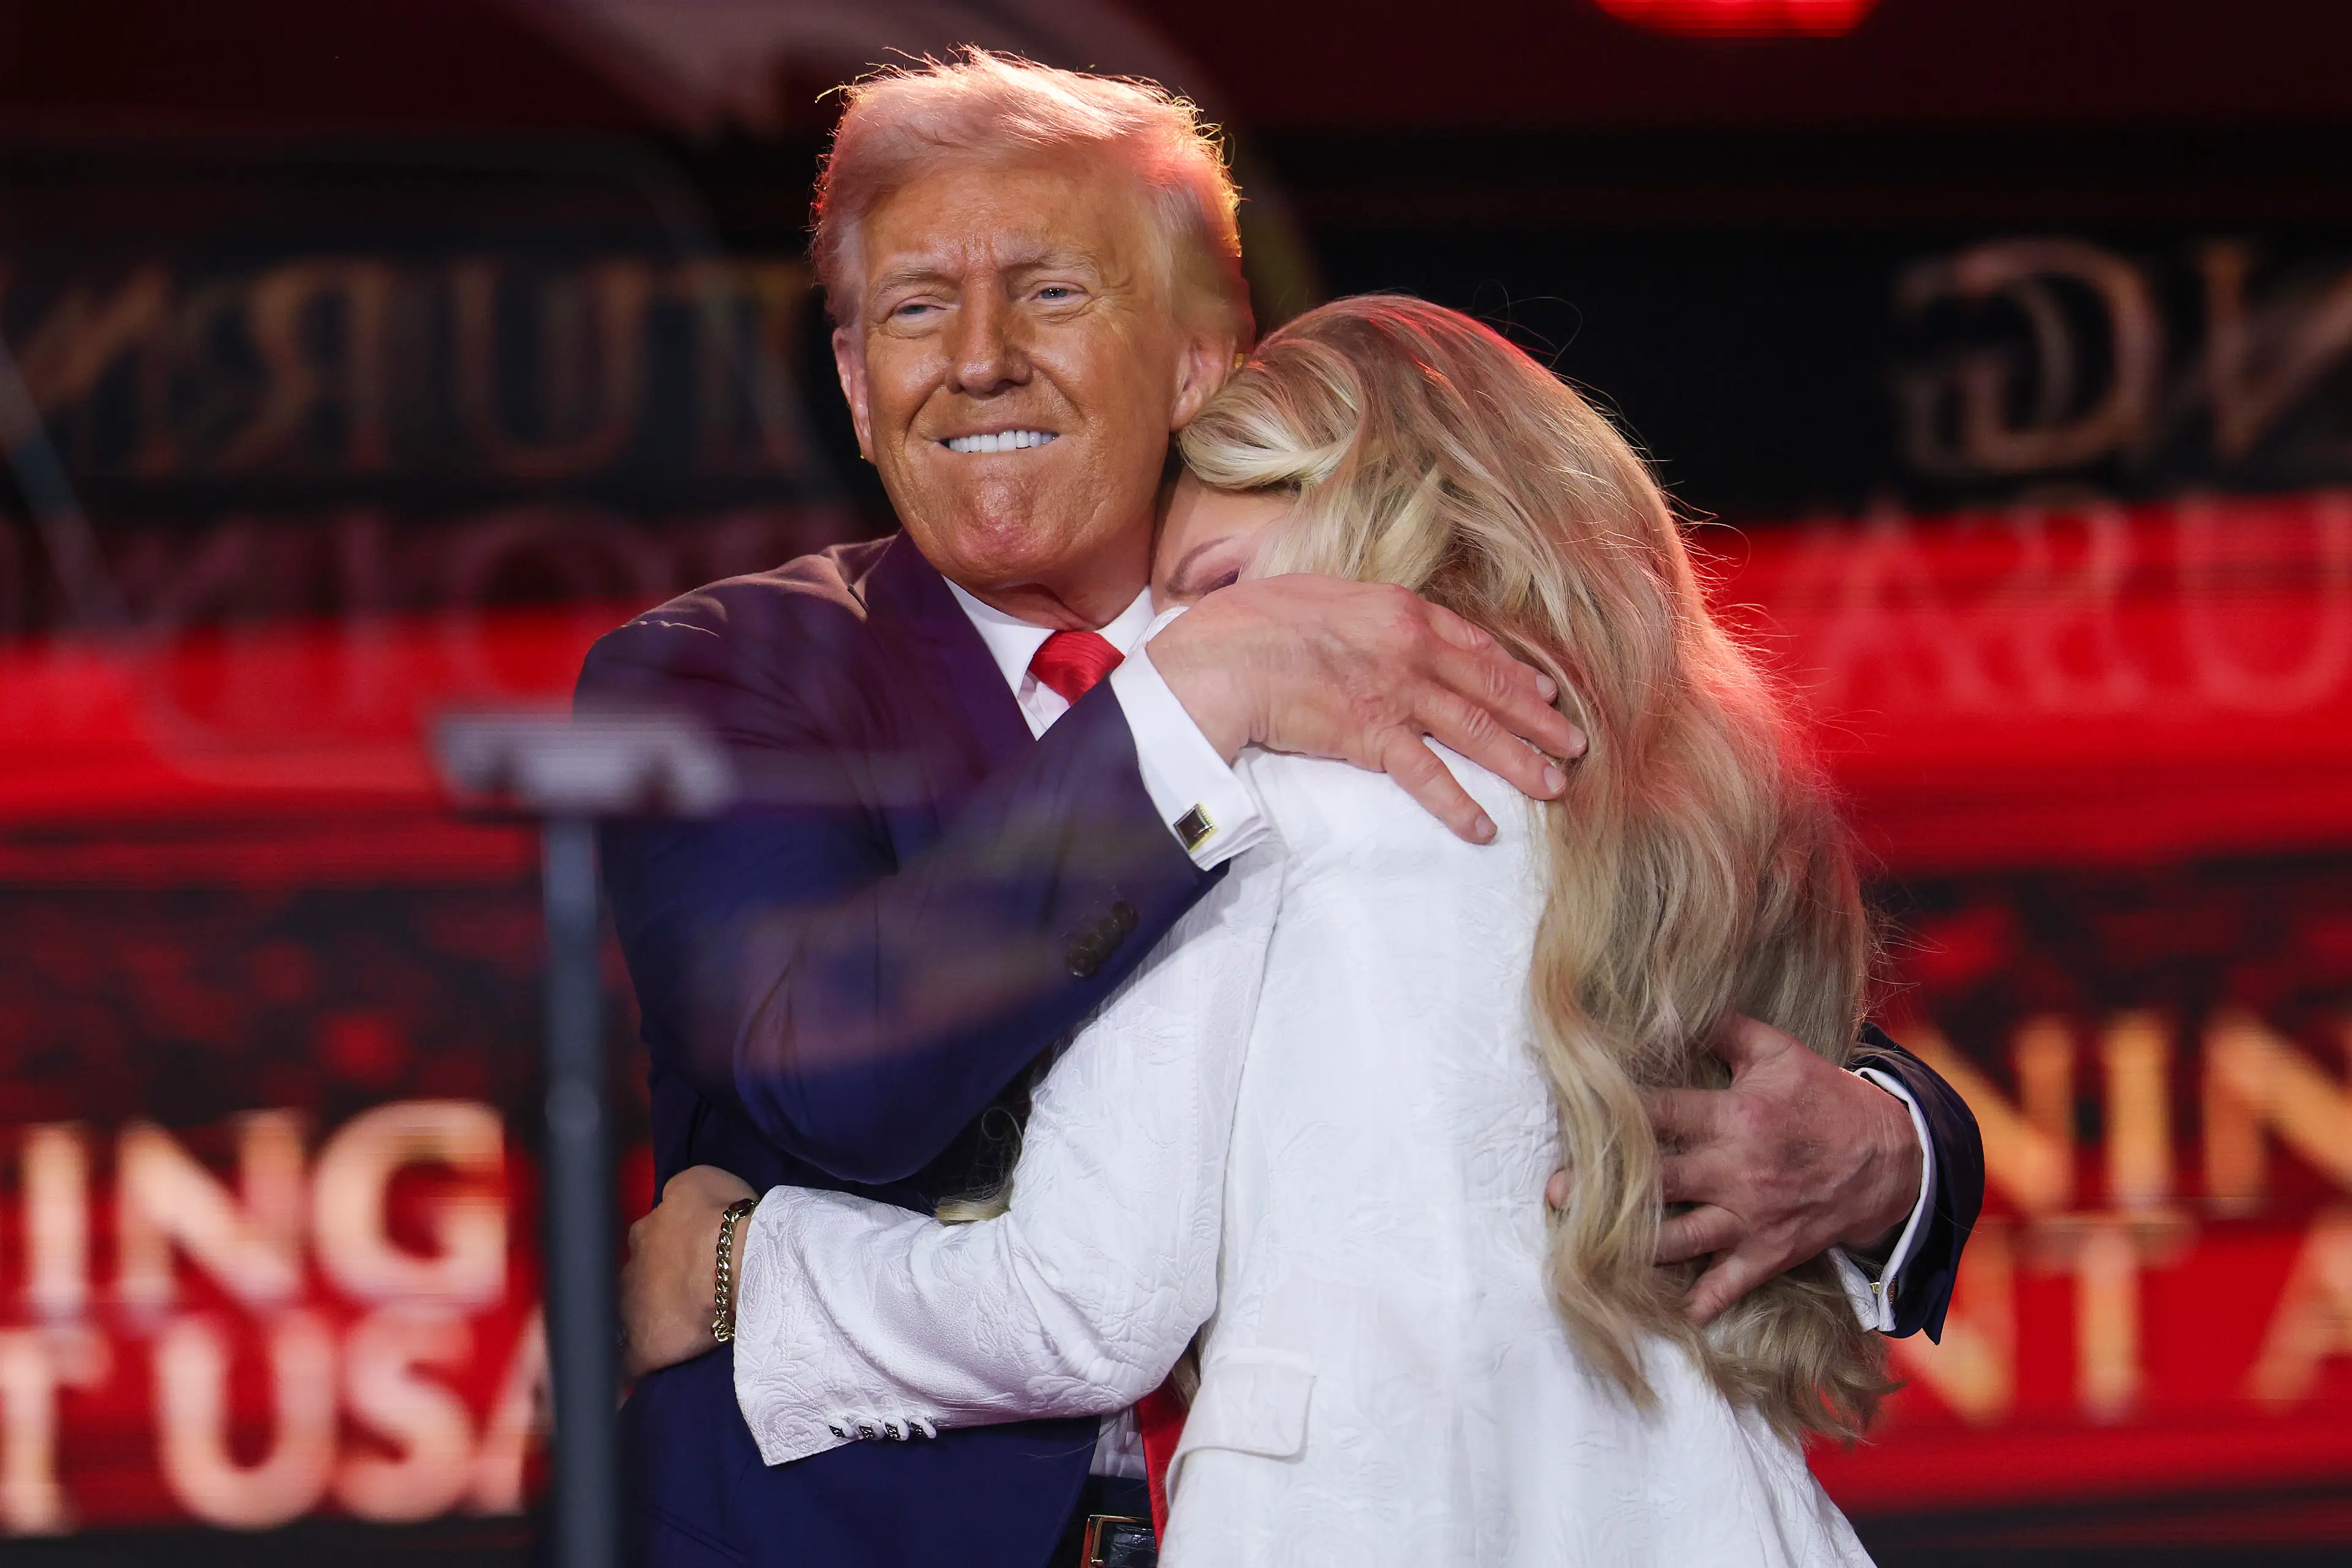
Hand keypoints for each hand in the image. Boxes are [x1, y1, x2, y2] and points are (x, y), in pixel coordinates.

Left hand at [620, 1165, 758, 1378]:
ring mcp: (632, 1308)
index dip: (669, 1249)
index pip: (649, 1238)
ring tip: (667, 1331)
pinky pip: (631, 1362)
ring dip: (644, 1320)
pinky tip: (639, 1373)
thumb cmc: (723, 1217)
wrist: (729, 1259)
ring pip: (630, 1315)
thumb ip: (681, 1193)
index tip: (687, 1258)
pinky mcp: (641, 1347)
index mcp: (647, 1229)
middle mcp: (631, 1265)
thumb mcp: (701, 1179)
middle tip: (683, 1294)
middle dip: (653, 1285)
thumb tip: (677, 1201)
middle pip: (637, 1276)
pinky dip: (634, 1367)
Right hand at [1146, 575, 1585, 843]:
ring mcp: (1398, 695)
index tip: (1539, 689)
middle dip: (1536, 718)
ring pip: (1476, 730)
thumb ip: (1354, 611)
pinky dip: (1459, 804)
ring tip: (1554, 786)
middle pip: (1490, 687)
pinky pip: (1429, 777)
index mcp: (1399, 609)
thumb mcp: (1312, 593)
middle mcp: (1412, 649)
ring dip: (1520, 760)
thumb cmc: (1251, 621)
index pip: (1472, 642)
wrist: (1224, 661)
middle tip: (1574, 743)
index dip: (1511, 670)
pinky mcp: (1375, 738)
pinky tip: (1484, 827)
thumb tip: (1360, 622)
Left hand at [1543, 1015, 1921, 1325]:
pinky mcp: (1771, 1251)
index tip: (1570, 1114)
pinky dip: (1703, 1301)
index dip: (1615, 1114)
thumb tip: (1673, 1006)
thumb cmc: (1826, 1098)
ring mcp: (1752, 1216)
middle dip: (1605, 1189)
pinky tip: (1671, 1310)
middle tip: (1555, 1193)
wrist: (1893, 1158)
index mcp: (1736, 1116)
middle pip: (1657, 1182)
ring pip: (1681, 1238)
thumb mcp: (1780, 1052)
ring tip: (1589, 1250)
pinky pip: (1731, 1284)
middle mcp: (1737, 1170)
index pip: (1661, 1113)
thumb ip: (1725, 1030)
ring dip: (1635, 1247)